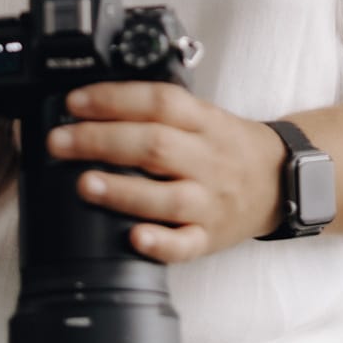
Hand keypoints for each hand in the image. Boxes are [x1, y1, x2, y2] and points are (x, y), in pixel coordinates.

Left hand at [46, 81, 286, 262]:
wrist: (283, 180)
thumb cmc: (231, 146)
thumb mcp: (205, 115)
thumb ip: (162, 111)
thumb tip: (96, 105)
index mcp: (205, 122)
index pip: (159, 102)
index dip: (114, 99)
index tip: (74, 102)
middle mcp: (208, 159)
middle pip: (154, 145)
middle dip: (101, 141)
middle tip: (60, 142)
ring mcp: (210, 200)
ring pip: (166, 196)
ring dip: (121, 190)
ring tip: (83, 183)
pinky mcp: (210, 236)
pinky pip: (187, 243)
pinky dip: (160, 242)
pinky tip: (135, 238)